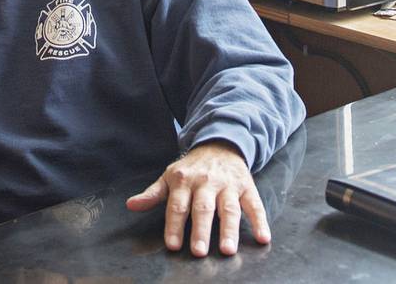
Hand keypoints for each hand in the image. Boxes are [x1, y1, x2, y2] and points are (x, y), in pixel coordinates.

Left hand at [125, 140, 268, 257]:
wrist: (220, 143)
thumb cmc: (192, 167)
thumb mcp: (170, 176)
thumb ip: (153, 193)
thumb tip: (131, 205)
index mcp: (184, 180)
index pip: (177, 205)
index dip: (174, 225)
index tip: (173, 245)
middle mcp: (206, 182)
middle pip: (203, 208)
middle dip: (201, 230)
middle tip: (199, 252)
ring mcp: (228, 184)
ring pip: (229, 208)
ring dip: (229, 230)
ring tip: (228, 250)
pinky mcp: (246, 186)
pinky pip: (255, 205)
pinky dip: (260, 221)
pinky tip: (264, 237)